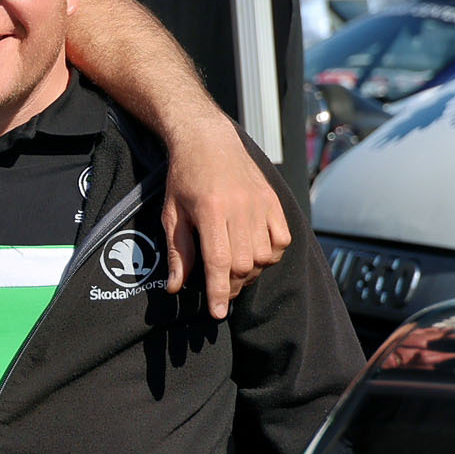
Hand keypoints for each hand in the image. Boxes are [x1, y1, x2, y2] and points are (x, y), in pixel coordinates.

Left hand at [158, 127, 289, 319]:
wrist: (207, 140)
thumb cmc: (184, 177)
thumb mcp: (172, 213)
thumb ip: (178, 251)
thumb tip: (177, 287)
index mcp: (210, 211)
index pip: (219, 262)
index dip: (219, 291)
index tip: (218, 313)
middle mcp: (240, 209)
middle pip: (244, 264)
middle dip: (232, 285)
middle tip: (221, 288)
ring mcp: (261, 204)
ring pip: (265, 256)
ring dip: (251, 271)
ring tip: (234, 269)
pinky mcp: (274, 201)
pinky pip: (282, 240)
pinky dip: (271, 254)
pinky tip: (254, 252)